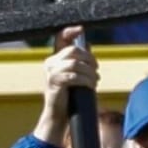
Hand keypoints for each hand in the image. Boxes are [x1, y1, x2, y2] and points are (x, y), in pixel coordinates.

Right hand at [36, 26, 96, 144]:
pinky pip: (74, 76)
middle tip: (96, 69)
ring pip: (75, 63)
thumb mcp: (73, 77)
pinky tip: (91, 86)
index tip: (81, 29)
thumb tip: (88, 46)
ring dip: (89, 71)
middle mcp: (50, 63)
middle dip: (89, 58)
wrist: (57, 117)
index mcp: (53, 59)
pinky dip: (85, 80)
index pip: (60, 38)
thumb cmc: (68, 99)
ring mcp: (51, 73)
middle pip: (73, 51)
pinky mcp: (55, 83)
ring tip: (95, 80)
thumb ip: (78, 63)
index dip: (70, 31)